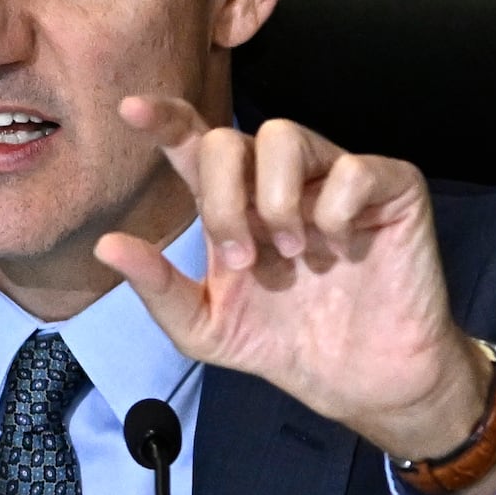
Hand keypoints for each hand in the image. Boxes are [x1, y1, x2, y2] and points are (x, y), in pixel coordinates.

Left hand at [94, 96, 491, 462]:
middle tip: (243, 260)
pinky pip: (354, 167)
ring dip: (276, 199)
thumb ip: (158, 286)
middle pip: (228, 139)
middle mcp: (278, 180)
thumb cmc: (283, 344)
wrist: (360, 382)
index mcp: (232, 202)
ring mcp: (333, 177)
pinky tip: (344, 248)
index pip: (193, 141)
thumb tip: (106, 246)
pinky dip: (339, 210)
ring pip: (284, 134)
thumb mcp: (206, 327)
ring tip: (292, 252)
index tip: (130, 112)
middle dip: (223, 200)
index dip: (163, 119)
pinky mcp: (389, 188)